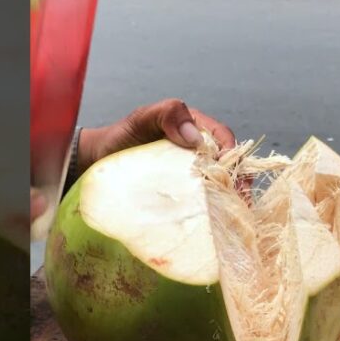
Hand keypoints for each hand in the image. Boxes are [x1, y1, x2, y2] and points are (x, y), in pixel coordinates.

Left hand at [30, 99, 234, 224]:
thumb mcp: (141, 119)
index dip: (233, 157)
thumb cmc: (120, 138)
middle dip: (238, 184)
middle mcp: (198, 152)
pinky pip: (204, 202)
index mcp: (195, 129)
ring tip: (234, 219)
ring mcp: (192, 175)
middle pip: (228, 166)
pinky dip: (214, 212)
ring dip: (229, 201)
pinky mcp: (184, 195)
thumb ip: (166, 115)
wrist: (98, 162)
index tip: (232, 177)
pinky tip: (218, 226)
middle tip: (241, 204)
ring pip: (220, 186)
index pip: (223, 140)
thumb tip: (195, 138)